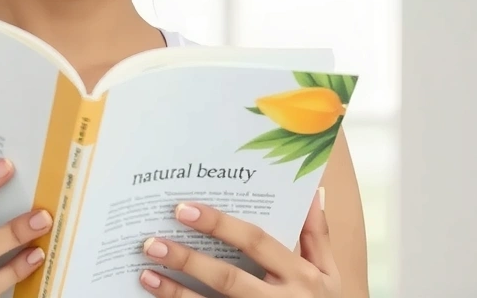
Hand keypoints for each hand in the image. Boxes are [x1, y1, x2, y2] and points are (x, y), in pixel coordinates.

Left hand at [138, 190, 338, 296]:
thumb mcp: (329, 273)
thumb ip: (316, 234)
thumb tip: (312, 189)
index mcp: (300, 275)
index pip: (255, 243)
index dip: (220, 225)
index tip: (184, 209)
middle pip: (228, 279)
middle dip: (189, 260)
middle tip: (153, 242)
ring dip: (176, 293)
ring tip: (147, 273)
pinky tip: (157, 297)